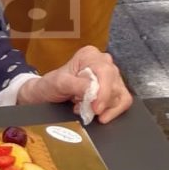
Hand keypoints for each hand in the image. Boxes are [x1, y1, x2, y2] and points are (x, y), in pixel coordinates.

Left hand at [17, 46, 131, 123]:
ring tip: (85, 109)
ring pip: (121, 96)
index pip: (106, 73)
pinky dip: (111, 111)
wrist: (46, 93)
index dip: (104, 93)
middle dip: (102, 102)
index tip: (97, 108)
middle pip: (115, 85)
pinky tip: (97, 113)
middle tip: (85, 109)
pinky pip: (122, 102)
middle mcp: (103, 62)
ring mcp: (110, 76)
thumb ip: (77, 85)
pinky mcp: (113, 89)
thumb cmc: (50, 84)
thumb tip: (94, 90)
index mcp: (90, 55)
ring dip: (105, 108)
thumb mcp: (59, 83)